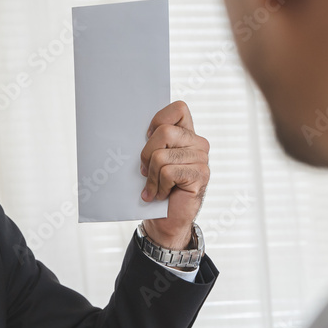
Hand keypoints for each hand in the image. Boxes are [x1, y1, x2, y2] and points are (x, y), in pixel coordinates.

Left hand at [139, 101, 209, 249]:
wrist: (165, 220)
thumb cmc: (155, 187)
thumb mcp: (149, 160)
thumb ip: (150, 142)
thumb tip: (125, 130)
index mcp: (186, 134)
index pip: (178, 108)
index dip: (158, 120)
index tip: (146, 137)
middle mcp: (198, 143)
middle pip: (164, 132)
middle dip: (146, 154)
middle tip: (145, 171)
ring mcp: (202, 158)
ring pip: (161, 156)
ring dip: (151, 176)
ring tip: (155, 187)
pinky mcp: (201, 175)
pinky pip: (168, 172)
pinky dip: (159, 187)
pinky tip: (162, 194)